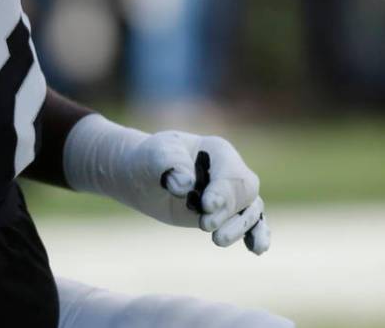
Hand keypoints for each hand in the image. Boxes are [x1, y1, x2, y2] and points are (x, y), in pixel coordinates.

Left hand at [63, 115, 270, 254]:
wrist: (142, 177)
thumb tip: (184, 184)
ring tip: (217, 240)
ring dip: (239, 228)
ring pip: (250, 211)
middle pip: (245, 193)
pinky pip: (253, 223)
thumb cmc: (149, 161)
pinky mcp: (228, 214)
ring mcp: (231, 194)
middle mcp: (230, 171)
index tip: (206, 206)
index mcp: (217, 150)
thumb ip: (168, 164)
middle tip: (204, 225)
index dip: (222, 192)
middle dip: (228, 211)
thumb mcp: (153, 156)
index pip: (231, 174)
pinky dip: (257, 235)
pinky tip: (256, 250)